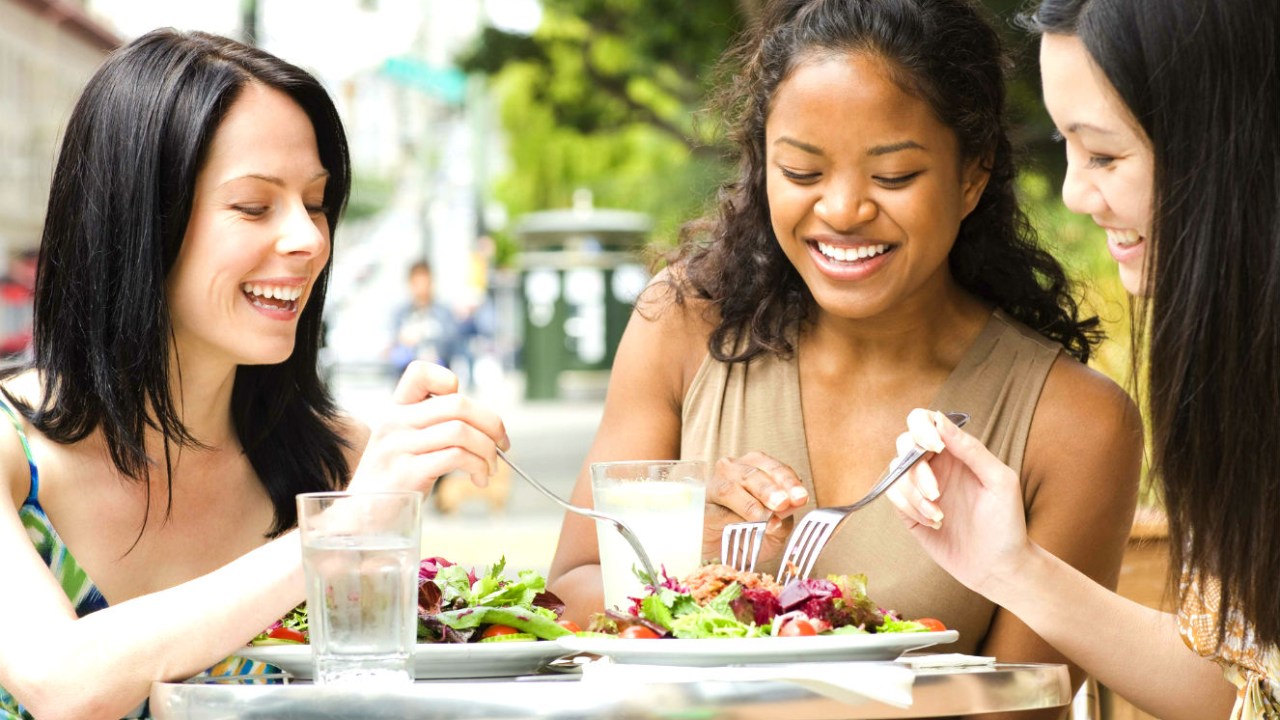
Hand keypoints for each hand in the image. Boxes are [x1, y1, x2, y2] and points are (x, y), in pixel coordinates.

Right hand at [349, 361, 508, 493]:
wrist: (361, 519)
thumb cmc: (394, 481)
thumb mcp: (405, 443)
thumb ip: (432, 425)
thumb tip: (486, 424)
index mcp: (395, 410)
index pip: (420, 372)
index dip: (449, 381)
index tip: (468, 412)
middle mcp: (394, 422)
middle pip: (457, 404)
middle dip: (491, 424)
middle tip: (502, 445)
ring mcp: (398, 447)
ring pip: (461, 431)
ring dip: (487, 451)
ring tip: (489, 468)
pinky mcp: (407, 473)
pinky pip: (456, 457)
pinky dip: (478, 467)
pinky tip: (479, 479)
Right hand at [702, 452, 808, 562]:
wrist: (719, 554)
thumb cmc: (748, 534)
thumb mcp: (774, 529)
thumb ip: (784, 518)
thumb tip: (789, 508)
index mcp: (754, 468)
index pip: (772, 468)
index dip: (788, 481)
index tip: (801, 497)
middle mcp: (731, 472)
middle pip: (751, 474)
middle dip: (770, 489)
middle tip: (783, 503)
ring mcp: (711, 489)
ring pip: (729, 488)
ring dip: (749, 502)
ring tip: (764, 516)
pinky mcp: (697, 510)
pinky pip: (712, 510)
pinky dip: (727, 517)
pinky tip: (739, 525)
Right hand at [884, 409, 1031, 596]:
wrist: (999, 567)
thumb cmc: (1006, 523)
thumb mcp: (999, 481)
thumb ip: (971, 449)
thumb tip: (939, 419)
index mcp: (956, 451)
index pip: (925, 421)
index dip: (922, 427)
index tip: (935, 447)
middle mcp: (936, 465)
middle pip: (904, 444)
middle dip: (917, 469)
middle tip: (937, 493)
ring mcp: (920, 488)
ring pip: (896, 472)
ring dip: (914, 494)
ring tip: (939, 515)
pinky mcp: (909, 511)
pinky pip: (893, 496)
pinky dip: (908, 507)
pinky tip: (932, 522)